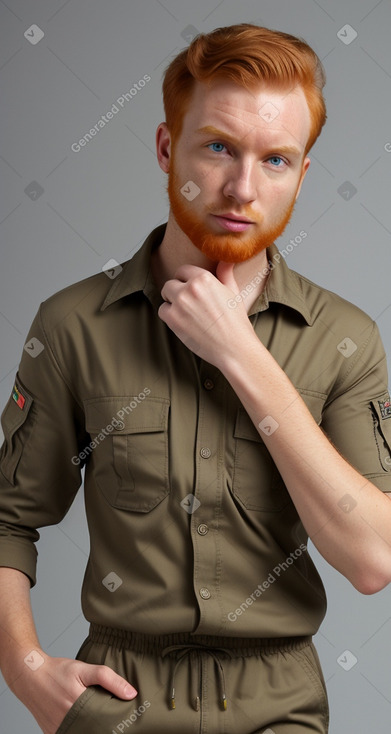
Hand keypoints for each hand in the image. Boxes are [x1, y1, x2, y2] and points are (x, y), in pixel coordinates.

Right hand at [11, 652, 136, 733]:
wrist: (30, 675)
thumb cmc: (57, 671)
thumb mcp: (84, 669)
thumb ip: (109, 679)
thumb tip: (131, 693)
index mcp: (77, 705)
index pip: (104, 723)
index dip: (115, 721)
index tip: (124, 718)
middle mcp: (67, 722)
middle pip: (94, 730)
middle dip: (104, 725)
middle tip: (114, 719)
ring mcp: (58, 730)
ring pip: (82, 733)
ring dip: (92, 728)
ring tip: (99, 719)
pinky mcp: (52, 733)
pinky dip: (80, 730)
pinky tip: (86, 722)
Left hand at [158, 262, 255, 368]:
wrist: (234, 348)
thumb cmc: (236, 322)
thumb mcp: (233, 293)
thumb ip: (225, 274)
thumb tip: (226, 259)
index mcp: (204, 278)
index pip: (183, 270)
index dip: (186, 280)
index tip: (190, 288)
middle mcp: (190, 288)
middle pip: (171, 283)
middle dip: (177, 291)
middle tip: (187, 304)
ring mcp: (179, 303)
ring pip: (165, 296)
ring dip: (171, 303)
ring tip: (186, 313)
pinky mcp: (173, 319)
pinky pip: (162, 311)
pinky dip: (169, 316)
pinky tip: (183, 322)